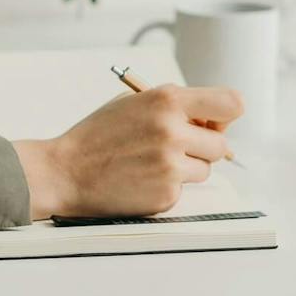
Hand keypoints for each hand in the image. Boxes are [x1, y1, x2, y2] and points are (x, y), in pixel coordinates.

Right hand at [13, 84, 243, 219]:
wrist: (64, 172)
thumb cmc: (99, 135)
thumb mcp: (134, 102)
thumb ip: (175, 106)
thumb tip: (213, 122)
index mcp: (167, 100)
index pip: (231, 104)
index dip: (226, 115)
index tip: (213, 122)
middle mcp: (173, 131)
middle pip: (222, 144)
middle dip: (204, 147)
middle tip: (175, 147)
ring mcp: (171, 166)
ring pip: (205, 169)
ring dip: (187, 168)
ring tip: (151, 162)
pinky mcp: (166, 194)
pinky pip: (184, 189)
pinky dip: (168, 186)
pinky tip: (141, 179)